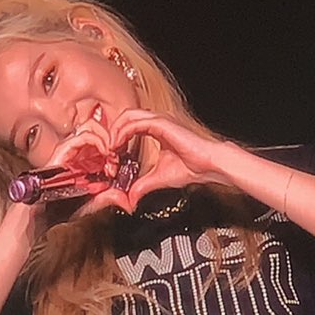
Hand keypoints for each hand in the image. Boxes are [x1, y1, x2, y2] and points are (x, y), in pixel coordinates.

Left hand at [88, 110, 237, 211]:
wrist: (209, 166)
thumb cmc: (192, 168)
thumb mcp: (158, 178)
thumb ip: (142, 185)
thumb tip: (130, 199)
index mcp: (157, 130)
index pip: (130, 125)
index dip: (117, 137)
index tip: (110, 154)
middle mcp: (157, 122)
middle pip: (125, 117)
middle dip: (112, 131)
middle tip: (105, 150)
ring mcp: (160, 121)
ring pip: (128, 115)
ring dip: (114, 130)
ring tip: (109, 148)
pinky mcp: (162, 124)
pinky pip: (136, 122)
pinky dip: (123, 132)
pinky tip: (117, 145)